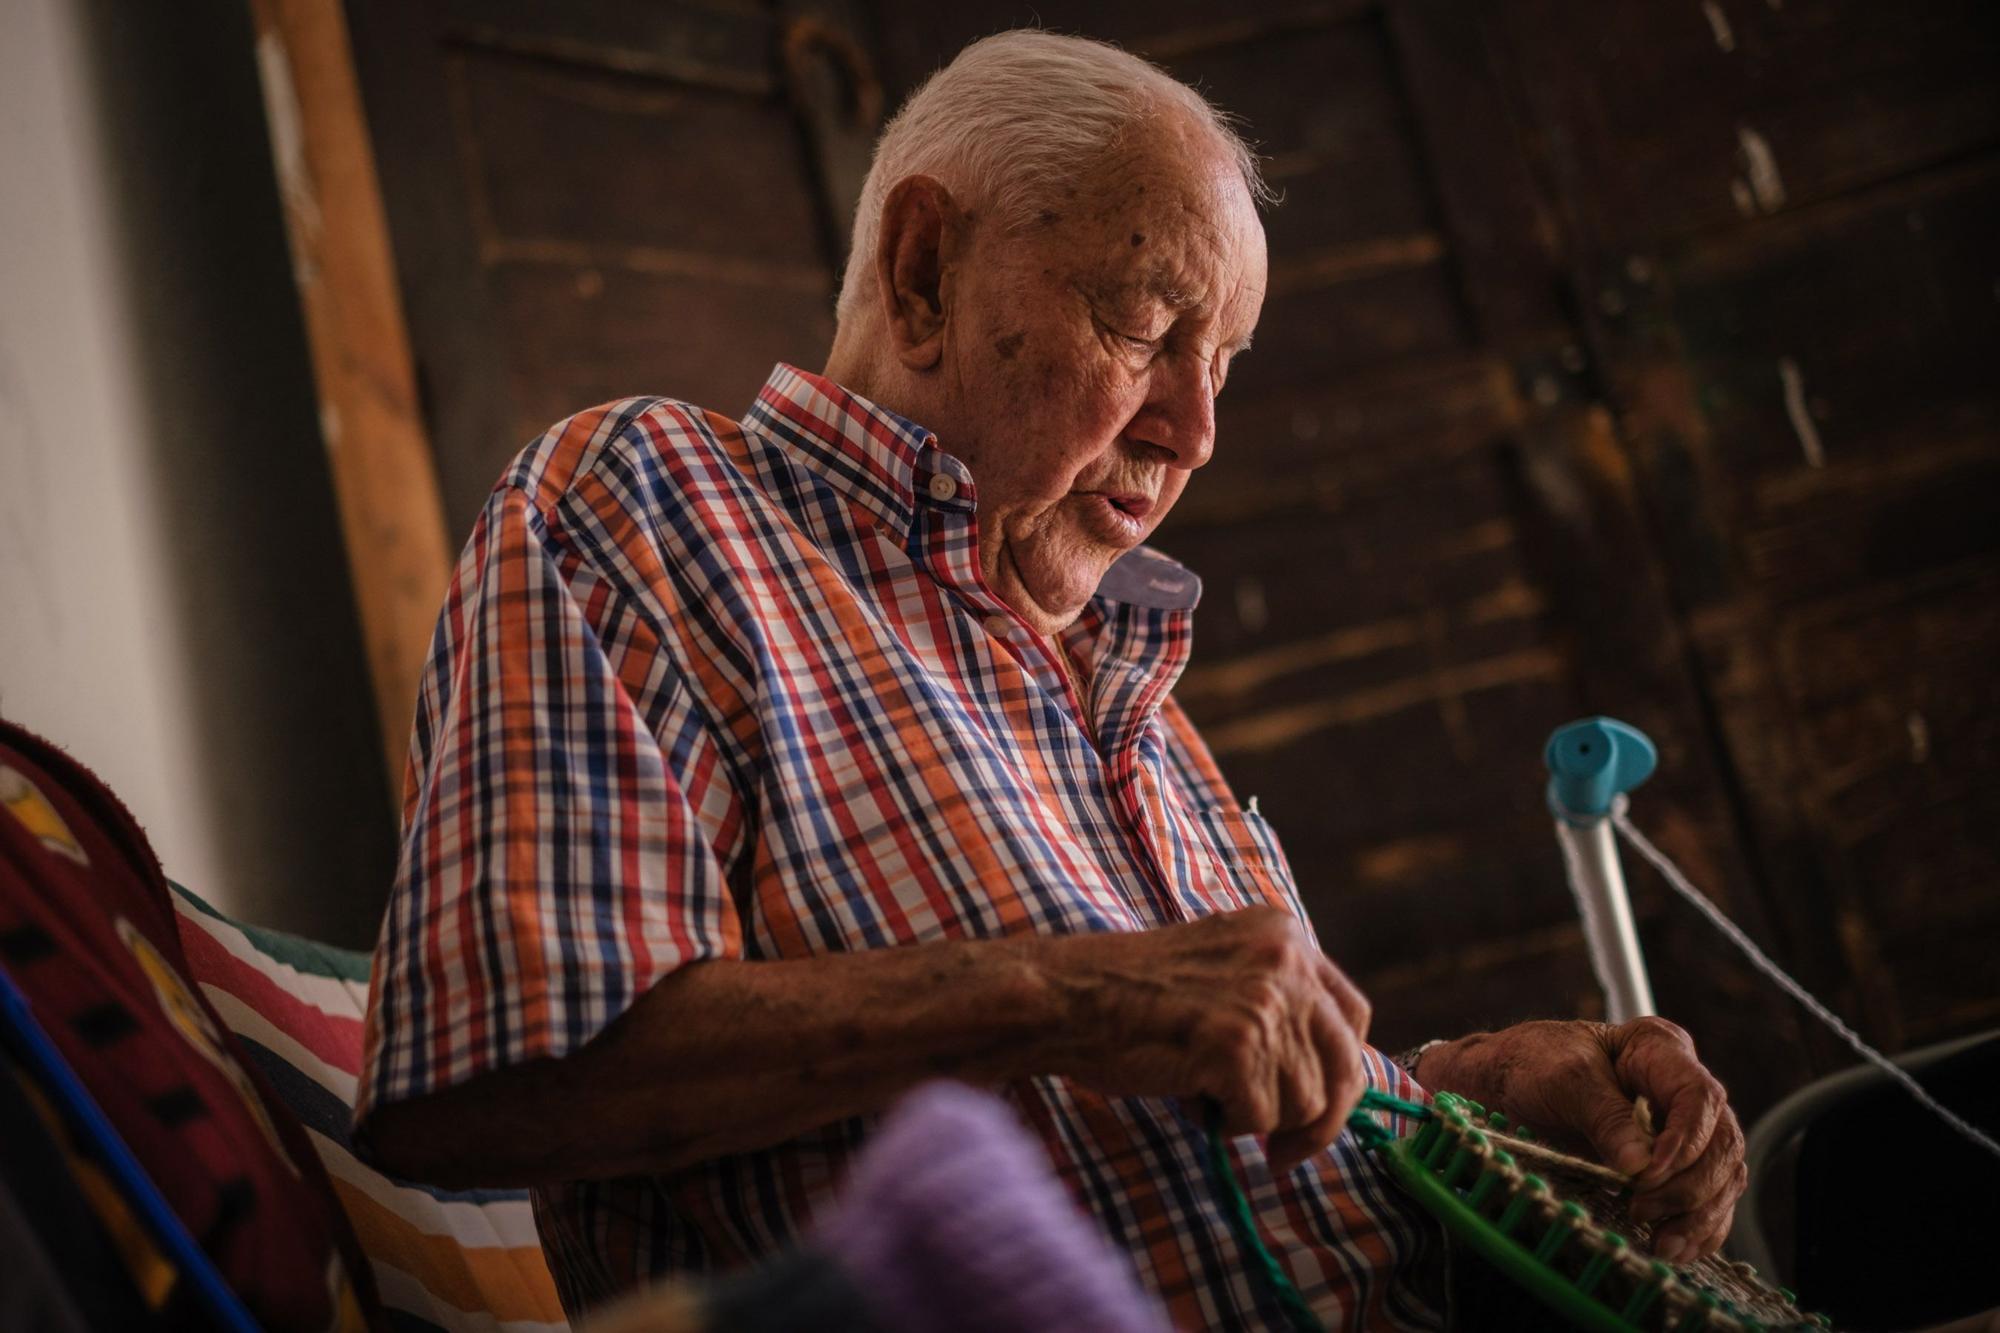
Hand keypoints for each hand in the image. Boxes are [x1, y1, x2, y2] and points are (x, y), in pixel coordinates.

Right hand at [1042, 906, 1372, 1170]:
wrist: (1068, 997)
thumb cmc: (1132, 997)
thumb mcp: (1221, 972)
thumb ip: (1276, 1005)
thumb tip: (1327, 1087)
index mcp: (1283, 934)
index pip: (1352, 1016)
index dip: (1340, 1071)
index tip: (1317, 1105)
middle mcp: (1285, 959)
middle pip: (1342, 1068)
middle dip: (1317, 1121)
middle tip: (1280, 1154)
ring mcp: (1264, 999)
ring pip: (1306, 1102)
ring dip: (1258, 1117)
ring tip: (1204, 1091)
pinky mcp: (1237, 1042)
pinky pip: (1262, 1119)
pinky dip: (1228, 1123)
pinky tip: (1190, 1095)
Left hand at [1419, 1017, 1745, 1263]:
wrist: (1509, 1082)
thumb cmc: (1535, 1064)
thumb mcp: (1564, 1080)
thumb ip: (1605, 1117)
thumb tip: (1641, 1166)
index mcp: (1661, 1050)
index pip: (1699, 1098)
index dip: (1684, 1142)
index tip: (1647, 1175)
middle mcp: (1683, 1090)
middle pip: (1721, 1143)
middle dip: (1691, 1186)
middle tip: (1643, 1210)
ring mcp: (1685, 1129)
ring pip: (1723, 1177)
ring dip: (1699, 1216)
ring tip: (1663, 1244)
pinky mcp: (1676, 1165)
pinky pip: (1708, 1200)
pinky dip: (1698, 1228)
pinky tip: (1674, 1247)